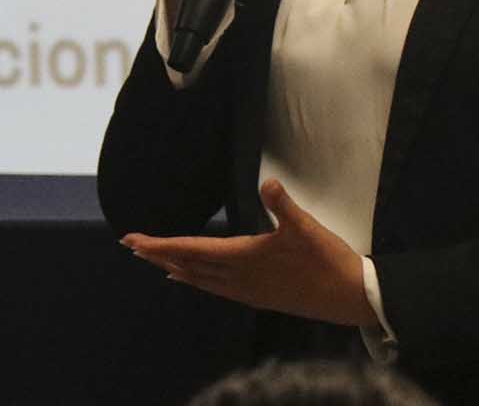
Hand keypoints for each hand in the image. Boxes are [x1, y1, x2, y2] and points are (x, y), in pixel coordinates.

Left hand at [121, 179, 377, 326]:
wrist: (348, 297)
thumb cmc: (327, 260)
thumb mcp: (306, 227)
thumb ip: (283, 204)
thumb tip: (267, 182)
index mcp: (243, 257)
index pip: (191, 249)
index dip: (160, 244)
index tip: (133, 240)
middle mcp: (238, 277)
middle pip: (187, 264)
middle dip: (157, 254)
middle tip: (130, 246)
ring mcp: (247, 289)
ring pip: (200, 278)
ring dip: (174, 266)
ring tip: (153, 260)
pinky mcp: (258, 295)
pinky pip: (216, 287)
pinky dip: (197, 280)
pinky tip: (193, 278)